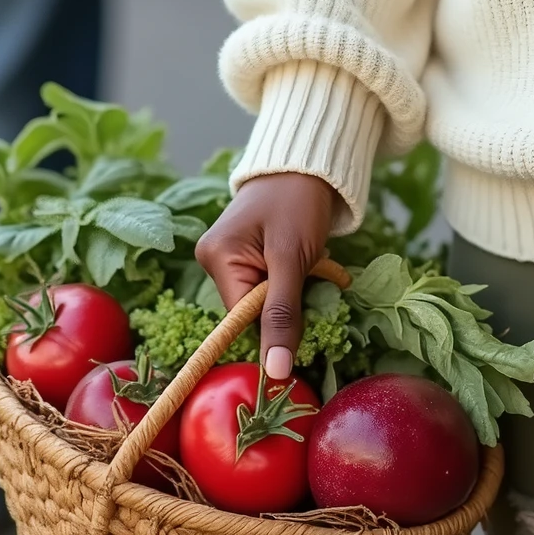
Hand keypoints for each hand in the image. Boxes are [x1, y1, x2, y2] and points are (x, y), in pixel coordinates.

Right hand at [195, 173, 339, 380]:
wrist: (309, 161)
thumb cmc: (299, 200)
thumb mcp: (294, 258)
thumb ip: (283, 314)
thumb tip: (274, 373)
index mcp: (216, 257)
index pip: (241, 318)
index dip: (274, 325)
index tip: (307, 322)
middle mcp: (214, 258)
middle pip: (253, 309)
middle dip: (289, 302)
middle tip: (318, 276)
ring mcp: (230, 255)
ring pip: (266, 297)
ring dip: (296, 288)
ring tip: (318, 263)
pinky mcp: (247, 252)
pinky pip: (269, 281)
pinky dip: (293, 277)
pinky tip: (311, 260)